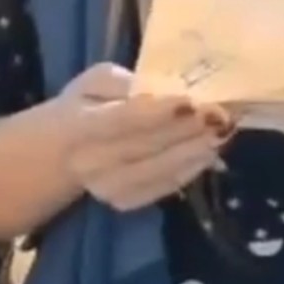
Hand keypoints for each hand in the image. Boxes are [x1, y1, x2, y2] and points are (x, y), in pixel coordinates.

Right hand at [56, 62, 231, 211]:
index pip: (124, 119)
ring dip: (196, 151)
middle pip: (148, 145)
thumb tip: (157, 88)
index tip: (193, 101)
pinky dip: (190, 170)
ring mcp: (109, 187)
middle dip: (188, 129)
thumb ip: (122, 82)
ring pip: (161, 169)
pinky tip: (208, 153)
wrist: (62, 153)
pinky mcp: (125, 203)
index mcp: (80, 125)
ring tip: (221, 132)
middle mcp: (92, 161)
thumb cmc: (83, 106)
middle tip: (221, 115)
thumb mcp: (94, 81)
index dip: (160, 112)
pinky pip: (164, 187)